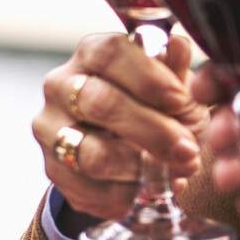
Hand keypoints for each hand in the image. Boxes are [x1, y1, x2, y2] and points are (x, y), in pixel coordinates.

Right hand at [32, 31, 205, 218]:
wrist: (132, 150)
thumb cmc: (158, 108)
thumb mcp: (174, 88)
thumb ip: (176, 71)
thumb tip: (178, 44)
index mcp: (92, 54)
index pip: (110, 53)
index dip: (148, 78)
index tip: (181, 100)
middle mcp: (61, 85)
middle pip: (99, 104)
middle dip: (152, 131)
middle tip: (188, 150)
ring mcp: (50, 128)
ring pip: (91, 153)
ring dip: (141, 169)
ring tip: (175, 173)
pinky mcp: (52, 168)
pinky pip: (87, 189)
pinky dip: (126, 194)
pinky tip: (150, 190)